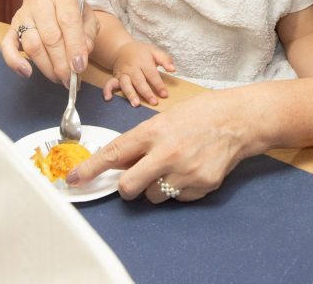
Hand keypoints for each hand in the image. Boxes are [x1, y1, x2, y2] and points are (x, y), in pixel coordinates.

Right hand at [0, 0, 95, 83]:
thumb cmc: (70, 2)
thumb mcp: (86, 11)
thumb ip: (88, 32)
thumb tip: (82, 55)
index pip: (68, 21)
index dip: (74, 46)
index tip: (79, 67)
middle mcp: (40, 4)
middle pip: (50, 36)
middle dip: (61, 63)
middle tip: (70, 80)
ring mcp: (23, 15)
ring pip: (31, 44)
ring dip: (45, 66)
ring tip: (58, 78)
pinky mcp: (11, 25)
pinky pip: (7, 45)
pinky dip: (14, 61)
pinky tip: (27, 72)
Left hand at [66, 89, 252, 202]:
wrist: (238, 120)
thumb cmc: (200, 114)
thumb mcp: (164, 119)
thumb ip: (141, 141)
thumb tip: (118, 162)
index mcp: (153, 131)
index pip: (114, 153)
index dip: (90, 168)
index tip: (74, 179)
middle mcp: (167, 153)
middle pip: (128, 186)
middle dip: (126, 187)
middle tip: (133, 179)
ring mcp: (186, 172)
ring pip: (153, 196)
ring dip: (156, 187)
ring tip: (174, 166)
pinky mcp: (202, 185)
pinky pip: (178, 199)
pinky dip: (179, 189)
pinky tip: (191, 170)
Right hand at [103, 42, 174, 106]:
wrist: (122, 48)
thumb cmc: (141, 52)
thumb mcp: (154, 51)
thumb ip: (165, 59)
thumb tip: (173, 69)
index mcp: (143, 61)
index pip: (152, 74)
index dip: (158, 85)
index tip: (164, 94)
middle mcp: (132, 68)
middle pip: (139, 81)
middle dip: (146, 92)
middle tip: (153, 102)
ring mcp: (123, 73)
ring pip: (126, 84)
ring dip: (130, 94)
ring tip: (136, 104)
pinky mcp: (116, 77)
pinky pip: (109, 83)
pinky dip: (107, 90)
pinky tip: (108, 98)